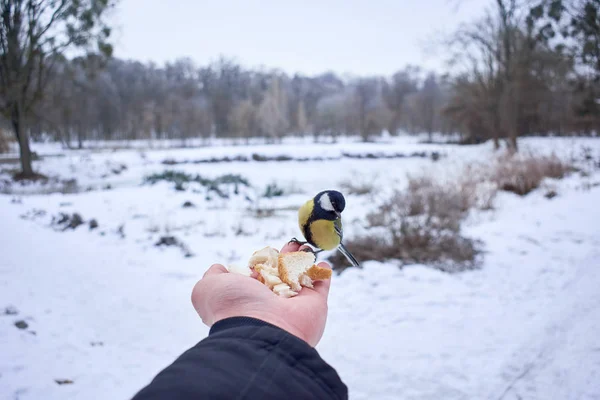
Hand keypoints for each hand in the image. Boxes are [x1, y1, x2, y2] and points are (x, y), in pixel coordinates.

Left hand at [191, 242, 330, 346]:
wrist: (260, 330)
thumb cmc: (233, 307)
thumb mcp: (208, 288)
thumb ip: (213, 275)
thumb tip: (219, 268)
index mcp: (248, 296)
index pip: (258, 276)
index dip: (262, 262)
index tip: (267, 251)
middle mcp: (271, 301)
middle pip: (281, 274)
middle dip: (286, 257)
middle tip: (292, 244)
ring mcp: (294, 303)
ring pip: (301, 276)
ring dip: (304, 260)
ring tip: (305, 246)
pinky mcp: (315, 304)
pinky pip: (320, 284)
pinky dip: (322, 273)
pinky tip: (321, 262)